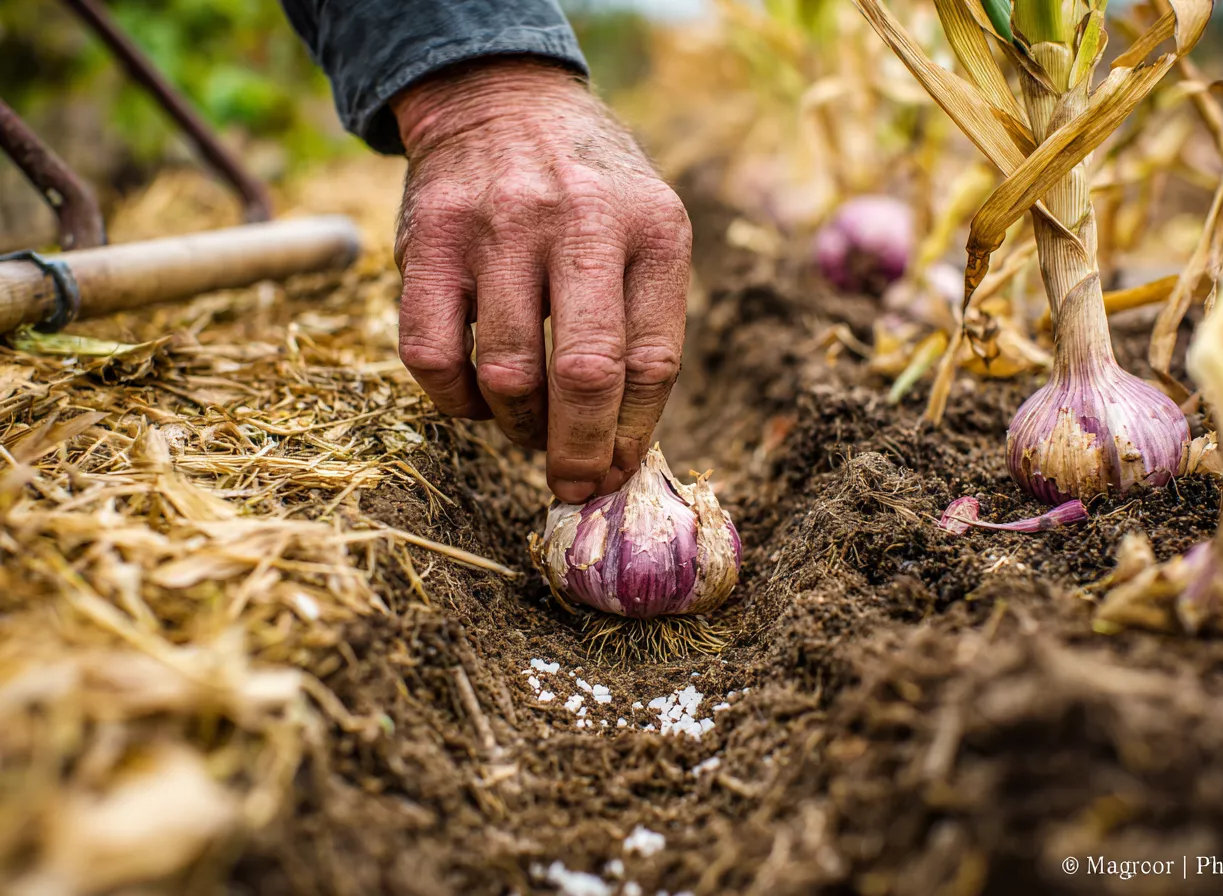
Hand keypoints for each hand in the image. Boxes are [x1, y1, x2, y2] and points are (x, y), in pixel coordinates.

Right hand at [391, 58, 690, 504]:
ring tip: (528, 428)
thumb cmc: (587, 192)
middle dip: (581, 452)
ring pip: (508, 375)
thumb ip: (645, 321)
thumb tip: (621, 448)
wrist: (500, 100)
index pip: (653, 362)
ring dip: (520, 427)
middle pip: (585, 375)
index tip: (619, 471)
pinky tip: (477, 397)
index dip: (634, 435)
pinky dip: (456, 401)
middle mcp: (580, 221)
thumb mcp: (646, 230)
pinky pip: (432, 357)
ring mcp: (498, 228)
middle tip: (574, 484)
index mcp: (652, 227)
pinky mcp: (428, 242)